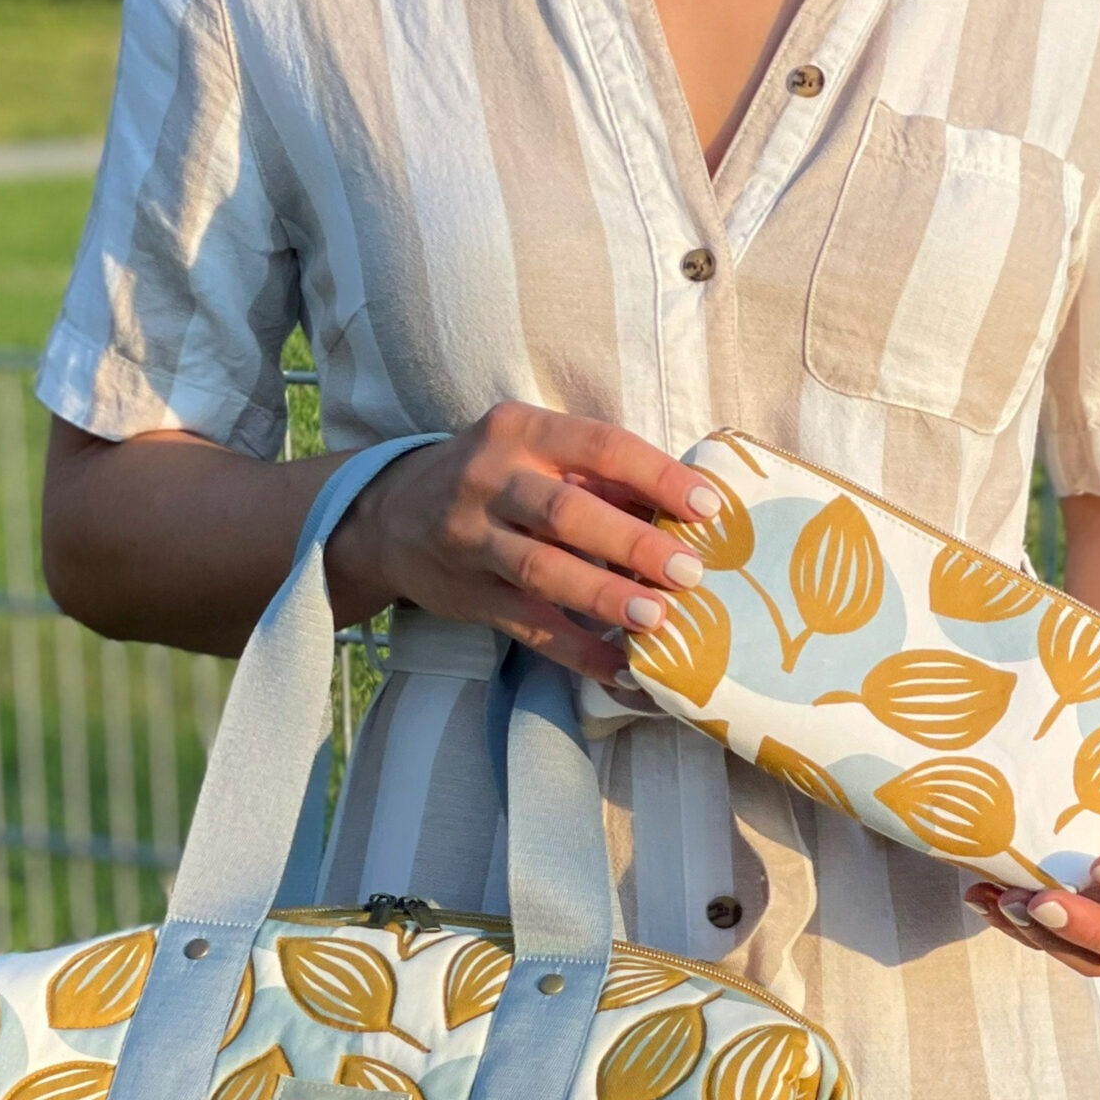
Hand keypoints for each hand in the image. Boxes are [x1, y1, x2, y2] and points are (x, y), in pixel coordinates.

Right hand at [328, 402, 722, 681]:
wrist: (390, 518)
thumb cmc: (492, 478)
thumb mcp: (535, 452)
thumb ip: (600, 477)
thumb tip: (687, 513)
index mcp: (521, 431)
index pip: (600, 446)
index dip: (658, 477)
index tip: (709, 508)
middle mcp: (490, 480)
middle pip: (567, 512)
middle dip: (633, 543)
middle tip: (689, 572)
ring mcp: (472, 540)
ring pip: (543, 570)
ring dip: (604, 597)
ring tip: (658, 619)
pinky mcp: (468, 595)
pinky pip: (529, 626)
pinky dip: (578, 650)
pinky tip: (621, 669)